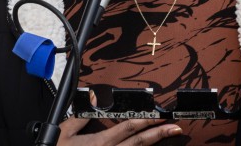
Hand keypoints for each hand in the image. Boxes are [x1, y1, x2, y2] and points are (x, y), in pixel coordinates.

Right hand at [59, 115, 181, 144]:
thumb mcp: (64, 133)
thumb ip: (81, 116)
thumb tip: (93, 99)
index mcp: (101, 143)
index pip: (129, 127)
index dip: (147, 120)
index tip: (160, 115)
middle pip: (139, 142)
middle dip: (159, 134)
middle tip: (175, 127)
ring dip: (154, 144)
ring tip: (169, 135)